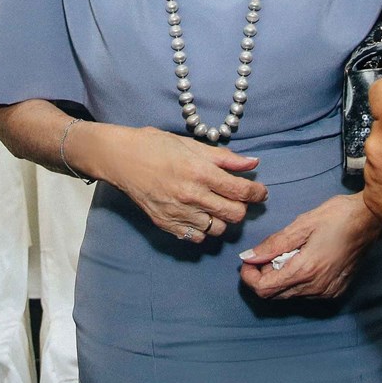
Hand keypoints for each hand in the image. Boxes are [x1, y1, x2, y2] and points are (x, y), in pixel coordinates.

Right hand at [92, 126, 267, 242]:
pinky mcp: (166, 224)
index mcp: (200, 172)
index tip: (260, 192)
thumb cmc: (155, 145)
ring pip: (218, 229)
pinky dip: (202, 229)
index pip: (241, 191)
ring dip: (222, 219)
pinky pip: (196, 237)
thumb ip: (224, 158)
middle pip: (234, 215)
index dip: (257, 193)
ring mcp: (178, 213)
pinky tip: (198, 215)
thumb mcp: (191, 145)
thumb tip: (253, 163)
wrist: (121, 158)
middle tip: (236, 198)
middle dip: (241, 208)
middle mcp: (191, 196)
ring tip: (215, 206)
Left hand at [238, 195, 380, 299]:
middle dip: (264, 275)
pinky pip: (305, 292)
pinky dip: (297, 279)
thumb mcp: (302, 224)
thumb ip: (273, 244)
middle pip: (275, 294)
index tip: (248, 260)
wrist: (370, 220)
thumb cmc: (338, 216)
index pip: (264, 289)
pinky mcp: (335, 290)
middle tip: (270, 252)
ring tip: (290, 252)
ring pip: (290, 294)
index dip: (249, 277)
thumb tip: (249, 256)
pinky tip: (304, 259)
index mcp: (305, 271)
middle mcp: (316, 288)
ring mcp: (327, 291)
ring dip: (281, 277)